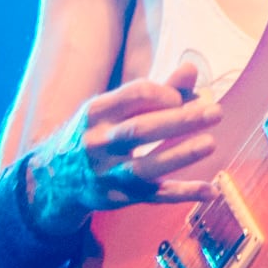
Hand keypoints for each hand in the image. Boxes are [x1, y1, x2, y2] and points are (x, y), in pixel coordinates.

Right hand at [29, 61, 222, 232]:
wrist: (51, 179)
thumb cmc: (97, 133)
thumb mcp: (114, 109)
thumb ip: (156, 91)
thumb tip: (192, 69)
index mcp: (97, 113)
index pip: (134, 95)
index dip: (164, 93)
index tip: (181, 98)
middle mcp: (99, 143)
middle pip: (140, 130)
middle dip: (180, 121)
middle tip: (216, 112)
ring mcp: (108, 174)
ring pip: (145, 167)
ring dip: (179, 155)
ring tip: (210, 143)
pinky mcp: (120, 198)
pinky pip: (155, 197)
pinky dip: (183, 194)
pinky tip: (210, 191)